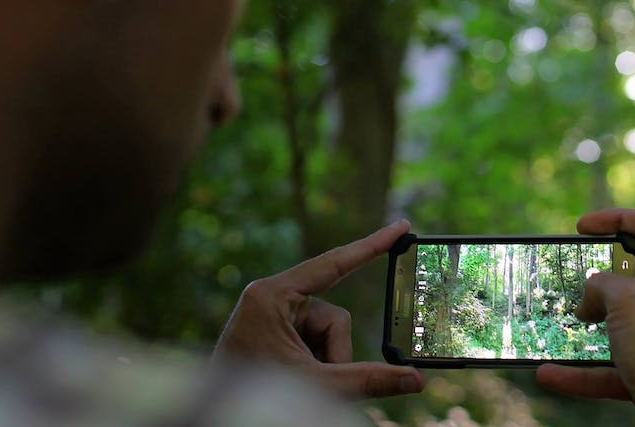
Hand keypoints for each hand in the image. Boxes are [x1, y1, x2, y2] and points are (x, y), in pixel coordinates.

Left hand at [214, 219, 424, 397]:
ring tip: (301, 387)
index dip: (372, 246)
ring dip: (324, 363)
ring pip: (327, 334)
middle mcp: (273, 298)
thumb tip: (416, 379)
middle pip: (334, 317)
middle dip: (334, 354)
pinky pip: (314, 342)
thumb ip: (368, 379)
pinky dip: (315, 363)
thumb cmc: (255, 398)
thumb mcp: (317, 385)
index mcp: (272, 296)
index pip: (333, 264)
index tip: (401, 226)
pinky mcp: (276, 332)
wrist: (218, 420)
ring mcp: (274, 316)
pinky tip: (297, 381)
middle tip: (319, 383)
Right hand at [536, 209, 634, 425]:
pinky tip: (551, 373)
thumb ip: (604, 285)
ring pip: (623, 327)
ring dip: (589, 328)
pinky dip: (582, 371)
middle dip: (602, 281)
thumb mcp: (629, 302)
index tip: (583, 226)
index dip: (619, 219)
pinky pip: (613, 368)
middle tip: (574, 282)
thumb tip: (591, 294)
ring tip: (560, 324)